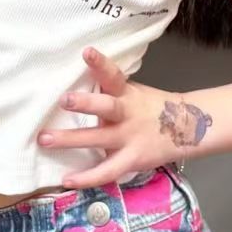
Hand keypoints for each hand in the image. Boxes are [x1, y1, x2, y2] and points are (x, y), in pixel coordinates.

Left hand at [37, 47, 212, 189]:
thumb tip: (76, 87)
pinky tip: (66, 180)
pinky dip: (86, 178)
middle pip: (106, 107)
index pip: (113, 75)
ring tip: (46, 139)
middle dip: (85, 103)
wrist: (185, 128)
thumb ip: (110, 93)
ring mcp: (128, 138)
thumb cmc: (148, 110)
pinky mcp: (130, 160)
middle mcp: (127, 114)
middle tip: (63, 100)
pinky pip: (106, 171)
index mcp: (127, 94)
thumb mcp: (133, 95)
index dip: (101, 64)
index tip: (86, 52)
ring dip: (71, 139)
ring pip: (99, 139)